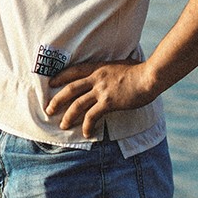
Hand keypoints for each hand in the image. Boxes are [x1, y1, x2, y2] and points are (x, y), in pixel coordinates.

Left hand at [45, 59, 160, 138]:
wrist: (149, 76)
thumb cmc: (139, 70)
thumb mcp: (119, 64)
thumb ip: (109, 70)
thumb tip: (109, 73)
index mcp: (98, 68)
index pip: (73, 71)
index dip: (60, 77)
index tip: (51, 83)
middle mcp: (96, 78)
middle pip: (70, 89)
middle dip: (57, 100)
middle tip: (48, 110)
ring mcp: (101, 91)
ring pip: (77, 104)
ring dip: (68, 116)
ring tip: (63, 125)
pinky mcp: (109, 102)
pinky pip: (92, 116)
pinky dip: (87, 125)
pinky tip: (86, 133)